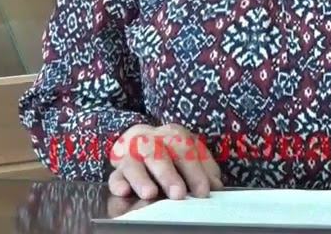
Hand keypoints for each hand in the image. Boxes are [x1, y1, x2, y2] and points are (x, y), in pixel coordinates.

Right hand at [108, 123, 223, 199]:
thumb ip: (204, 169)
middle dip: (169, 176)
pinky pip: (115, 175)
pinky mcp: (117, 167)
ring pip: (135, 164)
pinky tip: (123, 191)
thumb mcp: (190, 153)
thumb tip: (216, 187)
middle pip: (160, 156)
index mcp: (175, 136)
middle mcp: (152, 141)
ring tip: (150, 193)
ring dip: (142, 180)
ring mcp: (132, 153)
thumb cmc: (170, 150)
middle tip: (178, 194)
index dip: (196, 172)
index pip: (186, 152)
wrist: (138, 137)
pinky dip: (118, 183)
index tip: (203, 191)